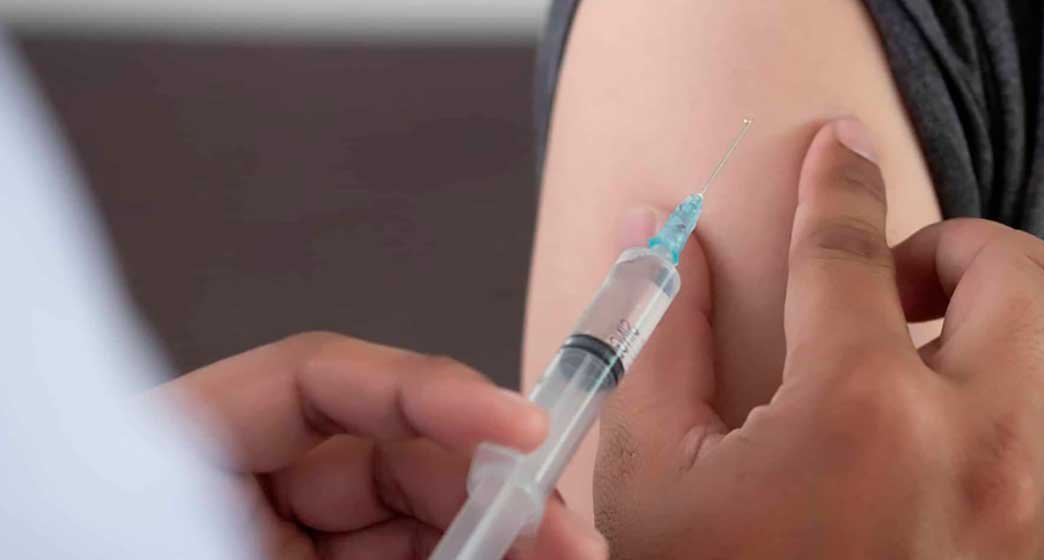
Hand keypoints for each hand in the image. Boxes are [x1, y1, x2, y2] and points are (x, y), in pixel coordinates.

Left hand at [149, 332, 606, 558]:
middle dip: (486, 485)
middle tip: (561, 531)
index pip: (317, 381)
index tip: (518, 424)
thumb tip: (488, 548)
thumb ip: (359, 558)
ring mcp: (290, 540)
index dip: (429, 390)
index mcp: (188, 448)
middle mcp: (248, 484)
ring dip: (495, 533)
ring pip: (414, 516)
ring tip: (564, 556)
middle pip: (390, 452)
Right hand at [595, 118, 1043, 557]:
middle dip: (953, 244)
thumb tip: (673, 245)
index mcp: (859, 420)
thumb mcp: (654, 481)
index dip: (837, 180)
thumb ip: (665, 346)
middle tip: (891, 281)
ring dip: (1006, 320)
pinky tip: (951, 428)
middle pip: (1019, 271)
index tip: (838, 149)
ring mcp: (1034, 506)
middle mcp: (976, 450)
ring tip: (930, 352)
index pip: (850, 248)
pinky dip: (1027, 395)